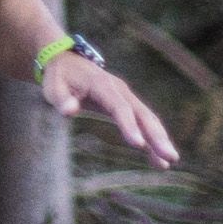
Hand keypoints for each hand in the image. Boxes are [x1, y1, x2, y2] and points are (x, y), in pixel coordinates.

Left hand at [45, 53, 179, 169]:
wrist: (66, 62)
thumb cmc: (59, 77)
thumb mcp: (53, 87)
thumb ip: (61, 99)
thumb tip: (70, 112)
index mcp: (102, 86)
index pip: (119, 107)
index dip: (129, 125)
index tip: (139, 145)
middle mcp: (120, 91)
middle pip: (142, 114)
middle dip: (156, 136)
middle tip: (169, 156)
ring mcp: (126, 97)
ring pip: (147, 119)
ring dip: (159, 139)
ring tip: (169, 161)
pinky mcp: (126, 106)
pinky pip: (142, 123)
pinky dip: (151, 139)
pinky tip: (159, 160)